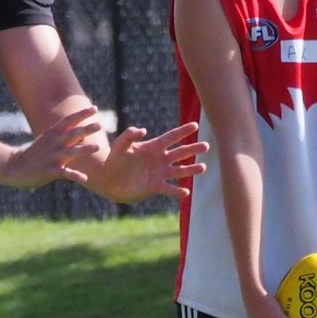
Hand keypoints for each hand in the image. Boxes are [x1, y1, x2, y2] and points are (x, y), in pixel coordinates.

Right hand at [1, 110, 101, 188]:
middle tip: (100, 125)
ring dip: (84, 149)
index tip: (95, 108)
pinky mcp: (50, 171)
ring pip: (70, 152)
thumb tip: (85, 135)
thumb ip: (67, 137)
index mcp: (53, 134)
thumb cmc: (38, 153)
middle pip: (72, 134)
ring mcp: (52, 157)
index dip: (82, 114)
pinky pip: (64, 173)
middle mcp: (54, 143)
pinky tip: (85, 178)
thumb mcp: (50, 141)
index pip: (69, 121)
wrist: (16, 166)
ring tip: (98, 147)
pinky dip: (75, 175)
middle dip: (86, 129)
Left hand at [88, 122, 206, 204]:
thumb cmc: (114, 161)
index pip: (171, 137)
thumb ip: (129, 135)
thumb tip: (144, 130)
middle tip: (206, 146)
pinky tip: (186, 192)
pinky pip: (170, 189)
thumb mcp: (119, 145)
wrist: (110, 181)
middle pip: (181, 153)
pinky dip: (178, 191)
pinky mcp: (156, 187)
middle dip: (193, 149)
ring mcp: (160, 173)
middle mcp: (160, 159)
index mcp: (154, 147)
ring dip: (191, 169)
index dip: (183, 131)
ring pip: (180, 171)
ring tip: (203, 167)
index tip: (195, 125)